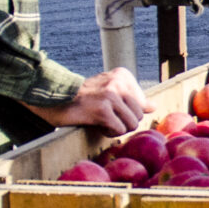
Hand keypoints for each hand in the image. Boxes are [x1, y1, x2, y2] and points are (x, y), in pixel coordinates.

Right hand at [25, 68, 144, 137]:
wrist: (55, 98)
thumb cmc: (84, 97)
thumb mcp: (110, 91)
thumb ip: (132, 98)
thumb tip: (153, 106)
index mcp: (123, 75)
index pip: (142, 104)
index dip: (126, 112)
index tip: (110, 107)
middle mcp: (118, 82)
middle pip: (139, 115)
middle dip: (124, 122)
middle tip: (106, 117)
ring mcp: (111, 95)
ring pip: (132, 124)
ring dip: (117, 128)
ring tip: (102, 120)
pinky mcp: (102, 109)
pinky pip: (119, 130)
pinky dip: (109, 132)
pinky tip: (97, 124)